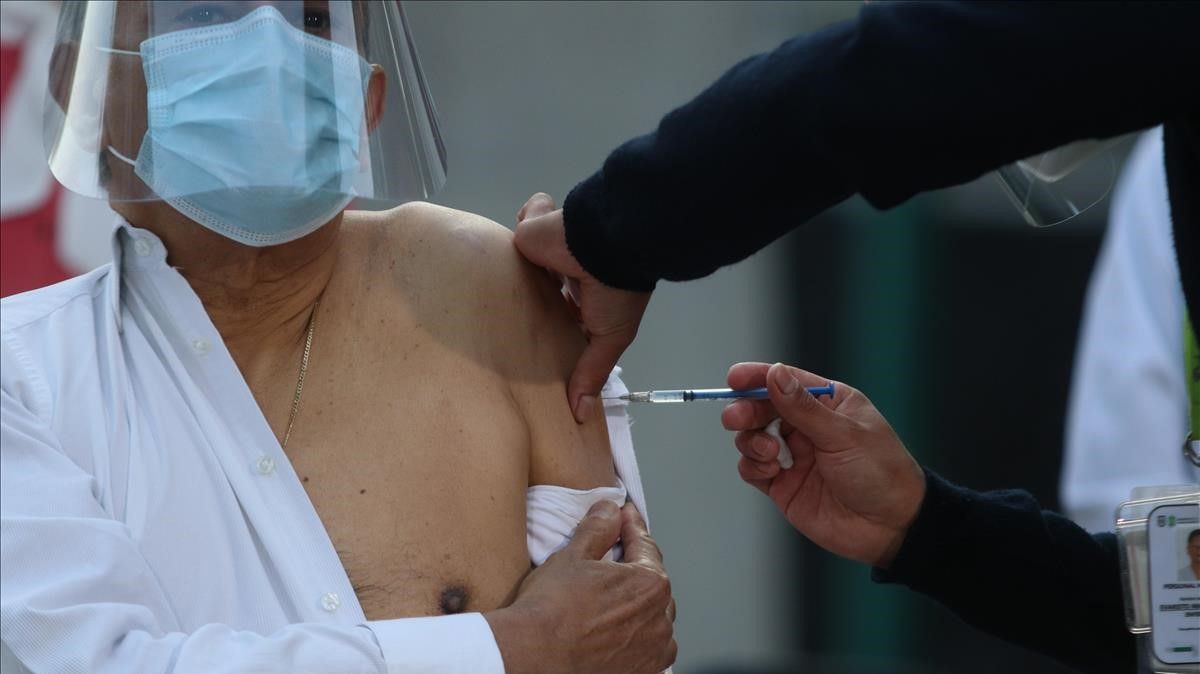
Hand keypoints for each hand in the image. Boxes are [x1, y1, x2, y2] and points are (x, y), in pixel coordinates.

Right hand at [485, 501, 676, 673]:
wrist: (531, 657)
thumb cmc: (550, 610)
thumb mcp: (572, 556)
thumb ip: (598, 529)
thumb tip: (609, 511)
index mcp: (650, 584)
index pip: (645, 546)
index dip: (632, 528)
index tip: (624, 517)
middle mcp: (659, 620)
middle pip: (652, 584)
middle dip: (636, 569)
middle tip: (614, 559)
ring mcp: (653, 652)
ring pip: (654, 618)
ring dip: (640, 606)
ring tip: (615, 599)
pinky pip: (649, 649)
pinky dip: (638, 637)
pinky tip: (616, 631)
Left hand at [514, 193, 651, 422]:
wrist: (607, 243)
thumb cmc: (615, 291)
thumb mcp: (610, 338)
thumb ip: (592, 371)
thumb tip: (579, 415)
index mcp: (587, 292)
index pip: (563, 308)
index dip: (549, 321)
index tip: (531, 342)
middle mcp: (568, 269)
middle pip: (540, 285)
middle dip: (527, 297)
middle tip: (502, 322)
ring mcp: (549, 249)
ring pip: (525, 257)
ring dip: (519, 263)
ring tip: (490, 290)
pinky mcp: (532, 230)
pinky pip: (521, 224)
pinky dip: (521, 228)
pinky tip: (506, 250)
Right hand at [721, 362, 925, 567]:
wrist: (891, 528)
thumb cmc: (881, 473)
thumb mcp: (844, 434)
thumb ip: (803, 407)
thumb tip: (775, 373)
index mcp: (828, 404)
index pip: (786, 382)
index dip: (758, 377)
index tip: (735, 379)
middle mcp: (807, 426)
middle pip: (762, 408)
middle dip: (746, 410)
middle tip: (736, 418)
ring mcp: (794, 456)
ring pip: (752, 437)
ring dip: (751, 441)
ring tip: (769, 453)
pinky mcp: (783, 485)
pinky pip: (753, 468)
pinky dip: (752, 466)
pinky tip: (770, 471)